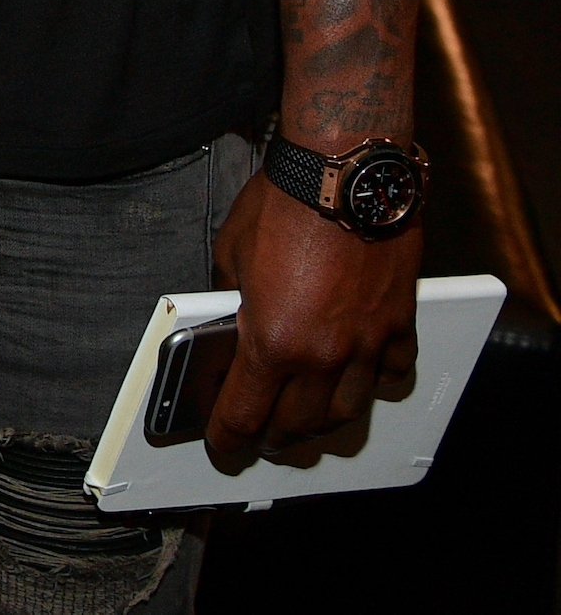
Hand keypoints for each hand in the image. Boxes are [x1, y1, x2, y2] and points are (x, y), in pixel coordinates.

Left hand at [206, 167, 422, 465]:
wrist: (341, 173)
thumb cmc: (282, 204)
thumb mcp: (230, 252)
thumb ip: (230, 298)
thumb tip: (229, 318)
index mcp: (272, 341)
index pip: (246, 414)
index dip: (229, 438)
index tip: (223, 446)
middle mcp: (322, 354)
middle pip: (299, 426)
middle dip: (275, 438)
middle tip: (261, 436)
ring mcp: (366, 343)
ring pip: (348, 411)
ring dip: (323, 423)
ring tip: (307, 421)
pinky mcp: (397, 322)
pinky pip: (392, 372)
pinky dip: (377, 381)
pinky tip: (363, 377)